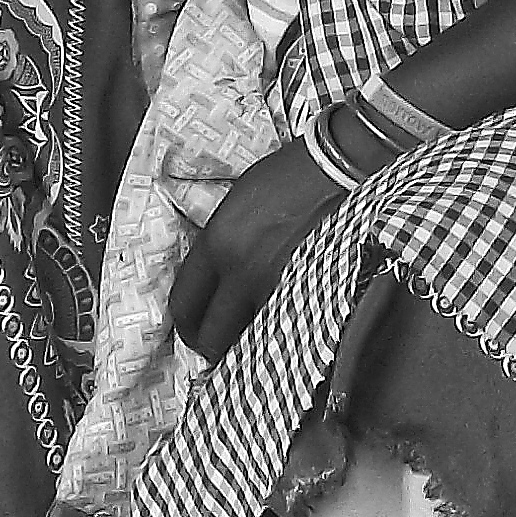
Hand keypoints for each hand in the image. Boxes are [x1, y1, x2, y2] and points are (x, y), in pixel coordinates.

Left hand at [167, 139, 346, 361]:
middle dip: (209, 345)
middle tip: (215, 344)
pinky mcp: (309, 293)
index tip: (190, 327)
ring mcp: (277, 287)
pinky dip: (278, 331)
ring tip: (248, 338)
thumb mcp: (232, 207)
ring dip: (246, 343)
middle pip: (211, 336)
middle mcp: (241, 272)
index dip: (183, 324)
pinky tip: (279, 327)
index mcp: (216, 243)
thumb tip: (211, 282)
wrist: (332, 170)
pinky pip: (284, 327)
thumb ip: (217, 246)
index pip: (183, 303)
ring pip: (249, 340)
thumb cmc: (282, 178)